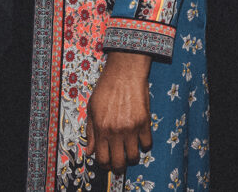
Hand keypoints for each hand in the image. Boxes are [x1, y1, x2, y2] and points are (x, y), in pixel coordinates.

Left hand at [85, 51, 151, 171]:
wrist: (125, 71)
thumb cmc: (107, 87)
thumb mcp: (92, 108)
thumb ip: (90, 132)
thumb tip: (90, 152)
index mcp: (101, 128)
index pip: (102, 159)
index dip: (105, 165)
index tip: (108, 162)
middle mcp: (115, 131)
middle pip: (119, 163)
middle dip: (119, 166)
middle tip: (120, 161)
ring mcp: (131, 128)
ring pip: (134, 157)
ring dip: (132, 157)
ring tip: (131, 150)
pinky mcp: (145, 122)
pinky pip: (147, 144)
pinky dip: (144, 145)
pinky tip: (141, 138)